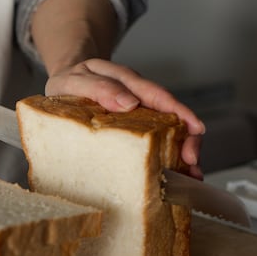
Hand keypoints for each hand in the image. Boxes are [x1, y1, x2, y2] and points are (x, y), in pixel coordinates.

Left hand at [45, 58, 204, 178]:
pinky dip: (165, 157)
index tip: (195, 129)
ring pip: (167, 130)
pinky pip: (153, 140)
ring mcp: (138, 113)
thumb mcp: (73, 82)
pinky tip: (174, 174)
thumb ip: (99, 88)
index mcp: (125, 81)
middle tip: (192, 160)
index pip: (157, 95)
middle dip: (187, 137)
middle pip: (170, 115)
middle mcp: (137, 96)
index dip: (179, 112)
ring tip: (191, 174)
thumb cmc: (67, 85)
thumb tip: (129, 103)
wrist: (61, 86)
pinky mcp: (133, 128)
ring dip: (181, 152)